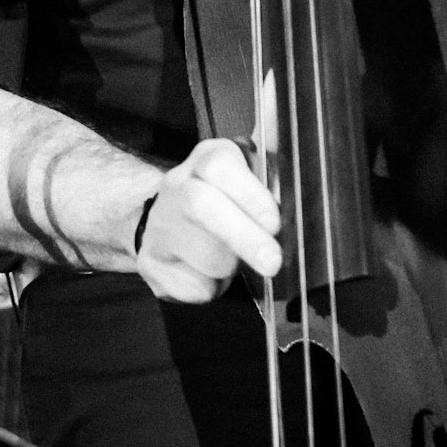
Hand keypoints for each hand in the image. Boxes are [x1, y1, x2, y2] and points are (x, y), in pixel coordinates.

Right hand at [133, 139, 281, 302]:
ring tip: (235, 261)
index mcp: (207, 159)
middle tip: (272, 262)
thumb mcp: (252, 176)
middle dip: (244, 238)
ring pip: (202, 253)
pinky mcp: (150, 263)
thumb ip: (275, 169)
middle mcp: (177, 186)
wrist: (168, 221)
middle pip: (203, 206)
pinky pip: (188, 286)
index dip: (248, 195)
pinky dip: (209, 289)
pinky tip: (210, 276)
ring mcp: (159, 225)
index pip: (220, 166)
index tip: (274, 223)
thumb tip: (297, 157)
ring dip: (229, 267)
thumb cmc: (226, 200)